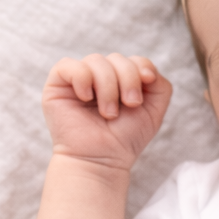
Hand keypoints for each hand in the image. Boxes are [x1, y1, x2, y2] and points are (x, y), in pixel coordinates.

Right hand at [42, 52, 172, 171]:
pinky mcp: (58, 83)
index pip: (133, 60)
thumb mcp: (153, 112)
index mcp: (120, 80)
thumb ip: (160, 86)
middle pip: (117, 58)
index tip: (142, 95)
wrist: (101, 160)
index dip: (141, 69)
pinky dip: (83, 79)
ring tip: (108, 113)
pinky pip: (69, 65)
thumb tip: (146, 69)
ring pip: (96, 60)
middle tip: (129, 105)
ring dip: (107, 87)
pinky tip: (86, 98)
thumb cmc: (124, 139)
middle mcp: (99, 76)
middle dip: (128, 80)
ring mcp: (78, 78)